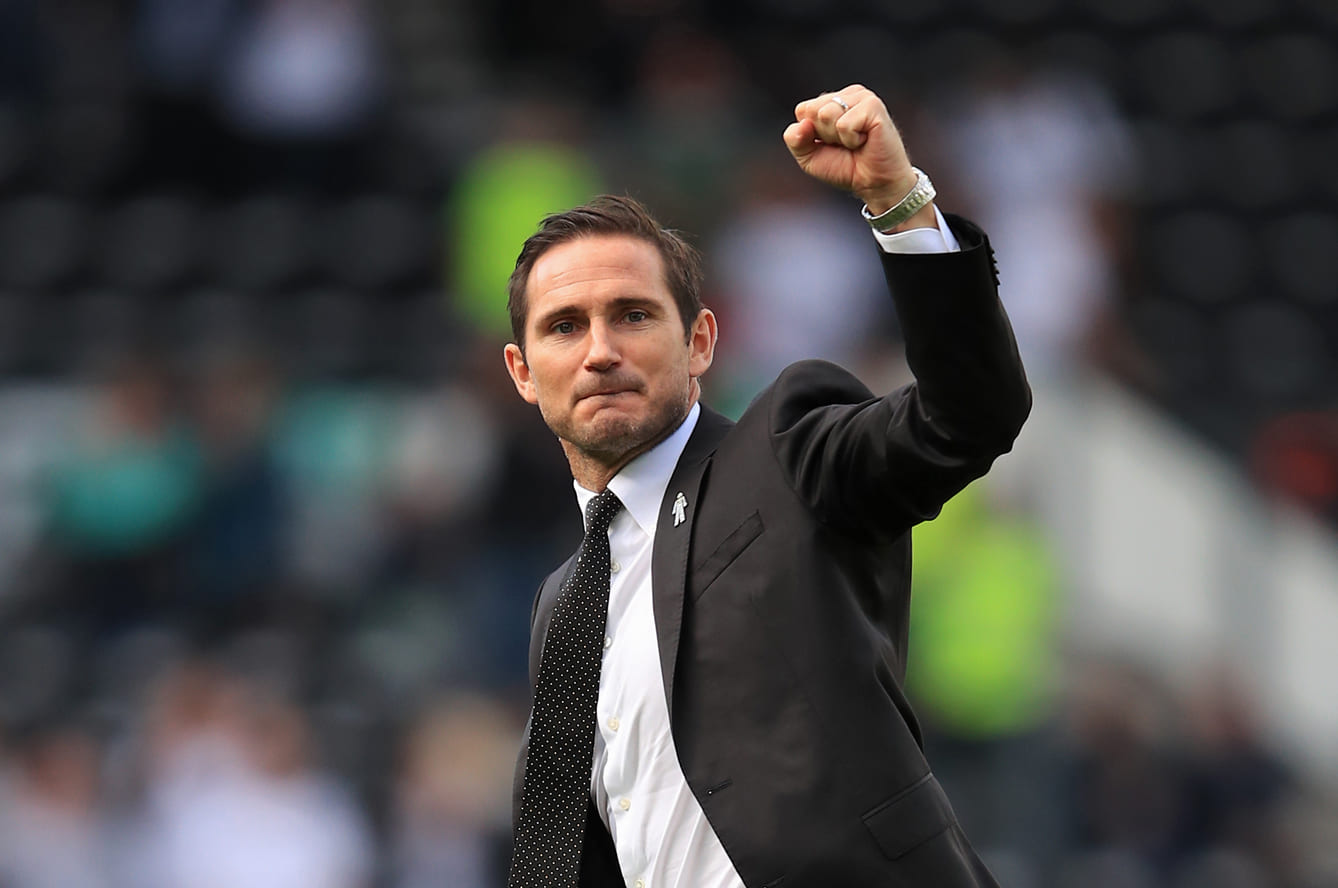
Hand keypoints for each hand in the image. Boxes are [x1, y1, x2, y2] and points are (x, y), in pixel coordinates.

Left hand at [784, 85, 931, 226]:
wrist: (875, 184)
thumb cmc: (846, 168)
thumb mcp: (809, 157)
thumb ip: (795, 139)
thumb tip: (802, 124)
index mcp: (832, 101)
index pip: (803, 110)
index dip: (811, 135)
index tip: (831, 144)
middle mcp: (847, 95)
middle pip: (812, 111)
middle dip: (824, 135)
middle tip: (845, 145)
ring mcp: (861, 97)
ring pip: (826, 114)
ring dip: (838, 138)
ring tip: (856, 142)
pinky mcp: (873, 105)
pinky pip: (844, 124)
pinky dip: (851, 140)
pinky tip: (865, 140)